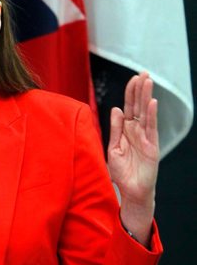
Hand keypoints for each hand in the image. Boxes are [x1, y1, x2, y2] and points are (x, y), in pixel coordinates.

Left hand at [107, 72, 159, 244]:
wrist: (131, 191)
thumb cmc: (121, 172)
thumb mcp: (113, 148)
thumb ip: (115, 130)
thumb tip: (115, 110)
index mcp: (126, 131)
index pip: (128, 108)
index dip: (130, 94)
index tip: (132, 78)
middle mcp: (137, 132)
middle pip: (138, 107)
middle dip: (140, 90)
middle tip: (143, 73)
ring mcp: (145, 138)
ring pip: (146, 113)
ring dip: (146, 97)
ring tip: (148, 81)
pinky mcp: (151, 146)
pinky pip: (151, 128)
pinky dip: (151, 115)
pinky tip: (151, 103)